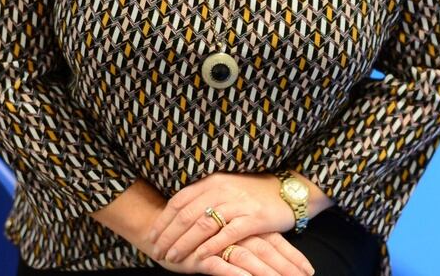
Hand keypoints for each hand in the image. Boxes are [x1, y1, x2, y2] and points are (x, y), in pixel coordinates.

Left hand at [149, 174, 303, 268]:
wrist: (287, 192)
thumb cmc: (253, 193)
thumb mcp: (226, 188)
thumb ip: (204, 197)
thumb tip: (178, 212)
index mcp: (212, 181)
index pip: (179, 201)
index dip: (163, 220)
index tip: (152, 236)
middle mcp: (222, 190)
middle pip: (186, 214)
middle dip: (168, 235)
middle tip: (156, 252)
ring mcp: (238, 203)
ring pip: (202, 225)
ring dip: (184, 243)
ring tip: (172, 258)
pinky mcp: (253, 218)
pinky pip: (227, 234)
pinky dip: (210, 246)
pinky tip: (198, 257)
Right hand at [209, 233, 314, 275]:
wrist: (164, 226)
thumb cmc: (203, 234)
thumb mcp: (231, 233)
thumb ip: (252, 238)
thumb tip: (276, 250)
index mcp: (244, 224)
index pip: (274, 241)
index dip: (292, 257)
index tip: (308, 272)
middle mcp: (234, 231)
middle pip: (265, 249)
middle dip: (285, 268)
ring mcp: (217, 242)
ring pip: (246, 257)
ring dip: (265, 272)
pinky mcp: (200, 254)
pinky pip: (220, 264)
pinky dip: (234, 273)